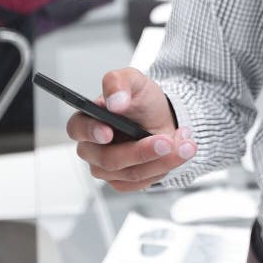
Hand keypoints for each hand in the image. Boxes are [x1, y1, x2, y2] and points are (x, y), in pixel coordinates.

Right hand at [67, 67, 196, 191]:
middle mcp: (92, 147)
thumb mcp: (134, 80)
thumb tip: (114, 102)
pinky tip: (178, 152)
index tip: (109, 132)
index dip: (91, 132)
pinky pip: (142, 182)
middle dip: (141, 151)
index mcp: (87, 119)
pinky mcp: (123, 181)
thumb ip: (118, 83)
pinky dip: (165, 167)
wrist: (161, 116)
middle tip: (166, 140)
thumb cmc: (141, 99)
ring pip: (131, 173)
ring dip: (162, 160)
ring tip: (184, 144)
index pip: (77, 129)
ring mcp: (106, 168)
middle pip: (109, 160)